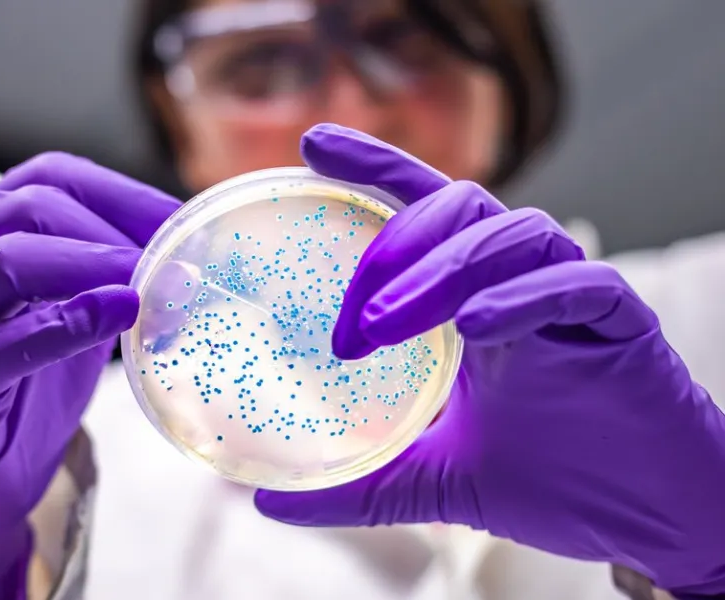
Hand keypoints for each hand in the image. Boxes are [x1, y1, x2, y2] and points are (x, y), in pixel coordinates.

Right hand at [0, 152, 180, 598]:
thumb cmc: (23, 387)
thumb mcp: (73, 315)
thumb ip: (112, 282)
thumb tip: (189, 262)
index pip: (48, 178)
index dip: (118, 192)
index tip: (179, 218)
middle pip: (27, 208)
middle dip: (107, 226)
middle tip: (168, 255)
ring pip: (6, 261)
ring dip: (87, 263)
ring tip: (143, 280)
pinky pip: (7, 341)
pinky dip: (68, 323)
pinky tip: (116, 315)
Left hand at [254, 125, 724, 595]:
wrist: (647, 519)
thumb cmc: (553, 481)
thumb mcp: (432, 480)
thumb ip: (359, 483)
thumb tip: (269, 501)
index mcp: (475, 299)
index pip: (422, 210)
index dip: (374, 168)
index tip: (311, 144)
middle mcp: (520, 283)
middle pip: (460, 207)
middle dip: (395, 244)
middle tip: (351, 316)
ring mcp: (571, 298)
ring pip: (513, 233)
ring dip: (441, 270)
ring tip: (385, 323)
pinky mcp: (622, 324)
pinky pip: (576, 284)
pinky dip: (521, 297)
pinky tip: (475, 327)